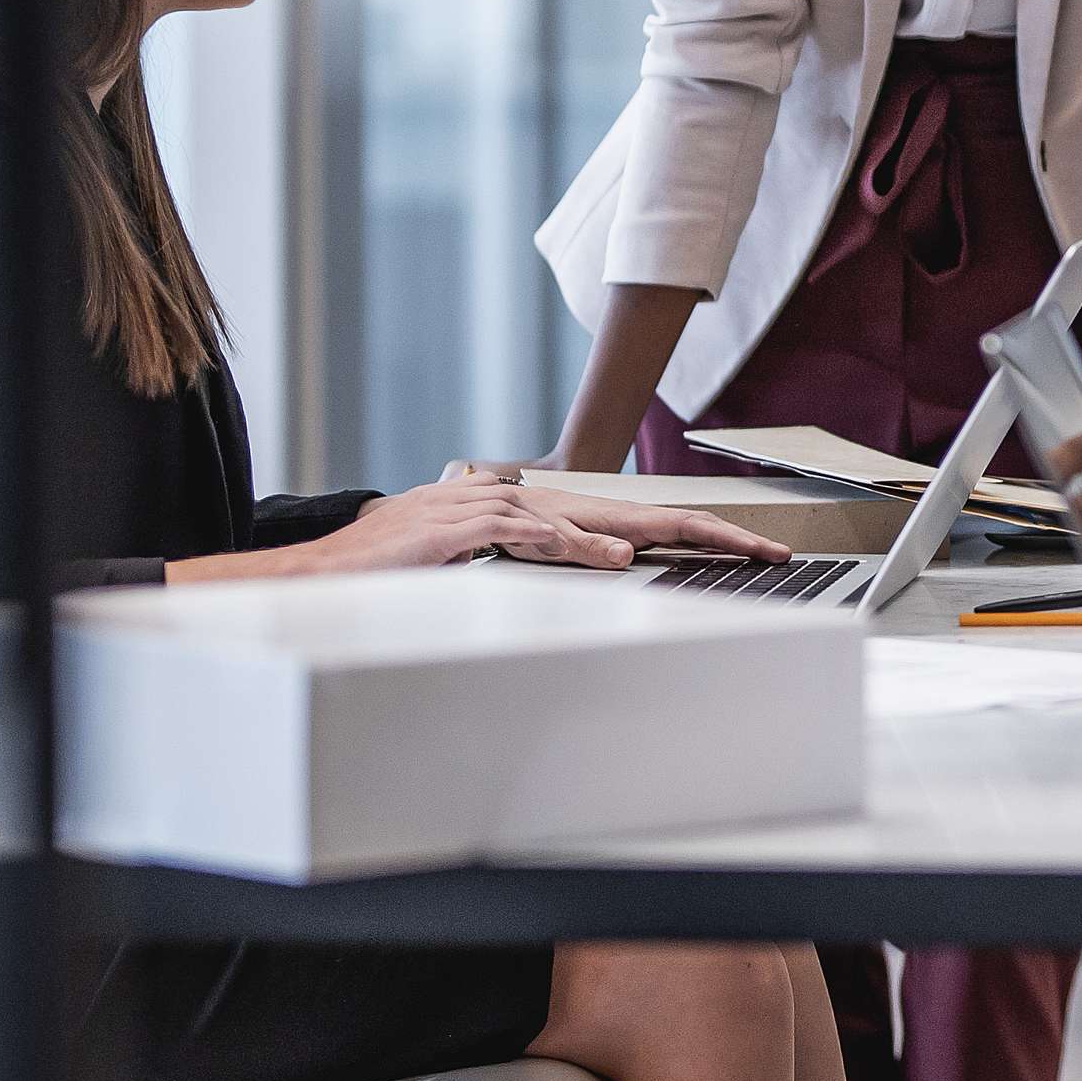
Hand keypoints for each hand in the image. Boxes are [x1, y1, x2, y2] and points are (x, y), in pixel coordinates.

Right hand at [176, 463, 786, 581]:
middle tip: (769, 549)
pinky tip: (616, 561)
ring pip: (597, 520)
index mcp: (524, 510)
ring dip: (663, 537)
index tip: (741, 553)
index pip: (621, 520)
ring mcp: (490, 512)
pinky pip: (534, 538)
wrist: (312, 578)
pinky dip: (578, 549)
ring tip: (724, 550)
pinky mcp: (462, 532)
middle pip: (631, 513)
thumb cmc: (380, 575)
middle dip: (705, 530)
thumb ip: (497, 541)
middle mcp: (516, 501)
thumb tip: (528, 530)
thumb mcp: (455, 556)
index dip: (685, 535)